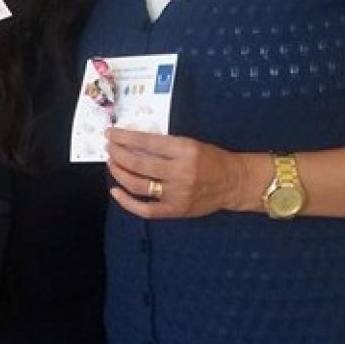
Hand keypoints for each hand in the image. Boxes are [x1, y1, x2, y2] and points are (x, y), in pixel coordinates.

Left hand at [105, 127, 260, 218]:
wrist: (235, 182)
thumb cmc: (212, 159)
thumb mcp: (192, 143)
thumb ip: (165, 145)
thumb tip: (132, 142)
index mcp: (185, 150)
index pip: (147, 142)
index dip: (124, 137)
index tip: (111, 133)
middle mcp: (180, 172)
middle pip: (138, 164)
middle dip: (117, 154)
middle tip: (109, 148)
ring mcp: (177, 193)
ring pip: (138, 185)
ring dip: (119, 173)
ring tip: (112, 163)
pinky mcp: (176, 210)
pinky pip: (146, 209)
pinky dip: (127, 202)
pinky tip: (115, 190)